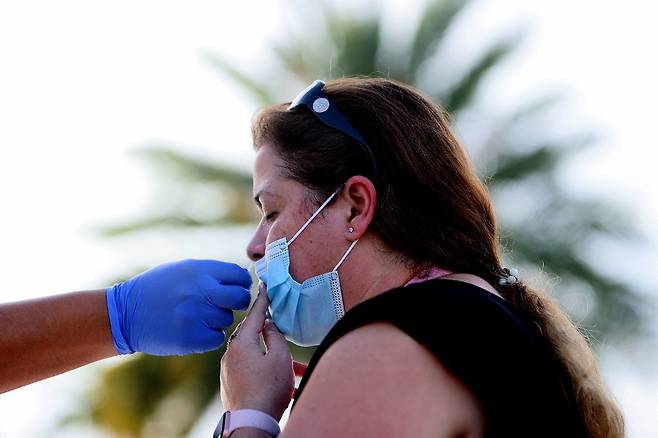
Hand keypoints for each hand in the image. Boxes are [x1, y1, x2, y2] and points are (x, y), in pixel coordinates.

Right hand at [106, 259, 251, 355]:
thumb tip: (242, 278)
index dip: (241, 283)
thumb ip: (212, 273)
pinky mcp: (191, 338)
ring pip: (227, 319)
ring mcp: (196, 316)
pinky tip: (195, 330)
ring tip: (198, 316)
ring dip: (218, 319)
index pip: (239, 276)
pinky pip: (216, 338)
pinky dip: (209, 336)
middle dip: (239, 301)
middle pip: (240, 298)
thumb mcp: (183, 270)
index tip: (236, 288)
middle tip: (228, 304)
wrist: (125, 314)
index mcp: (200, 271)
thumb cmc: (157, 288)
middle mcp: (200, 291)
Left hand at [220, 284, 293, 420]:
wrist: (251, 424)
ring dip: (277, 362)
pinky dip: (268, 375)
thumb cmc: (267, 390)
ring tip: (298, 372)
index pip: (254, 315)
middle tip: (283, 332)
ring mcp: (229, 372)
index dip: (262, 300)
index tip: (263, 286)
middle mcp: (231, 355)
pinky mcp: (232, 386)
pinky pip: (252, 373)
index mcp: (241, 343)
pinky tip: (286, 387)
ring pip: (257, 358)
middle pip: (255, 337)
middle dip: (273, 338)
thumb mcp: (280, 358)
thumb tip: (269, 326)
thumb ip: (276, 336)